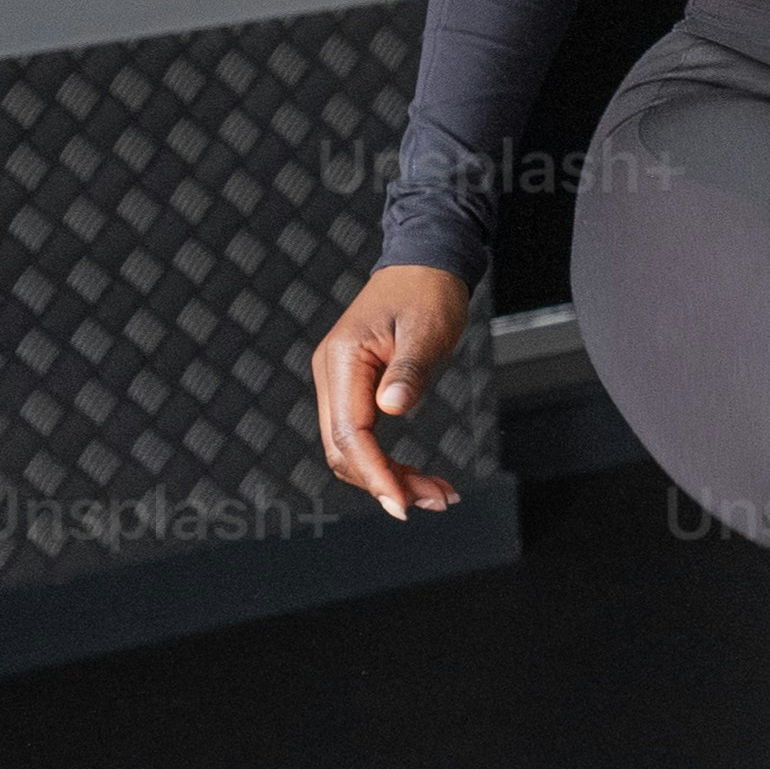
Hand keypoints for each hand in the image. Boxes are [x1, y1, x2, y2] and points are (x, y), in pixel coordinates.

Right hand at [310, 261, 476, 517]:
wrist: (424, 264)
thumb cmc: (428, 291)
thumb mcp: (427, 329)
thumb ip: (410, 370)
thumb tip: (391, 408)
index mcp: (342, 360)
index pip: (351, 434)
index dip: (375, 473)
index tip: (403, 503)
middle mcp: (332, 375)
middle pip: (344, 451)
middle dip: (386, 483)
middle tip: (437, 500)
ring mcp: (339, 383)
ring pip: (351, 451)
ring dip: (388, 478)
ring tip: (437, 494)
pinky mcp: (354, 390)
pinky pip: (362, 438)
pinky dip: (388, 463)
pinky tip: (417, 477)